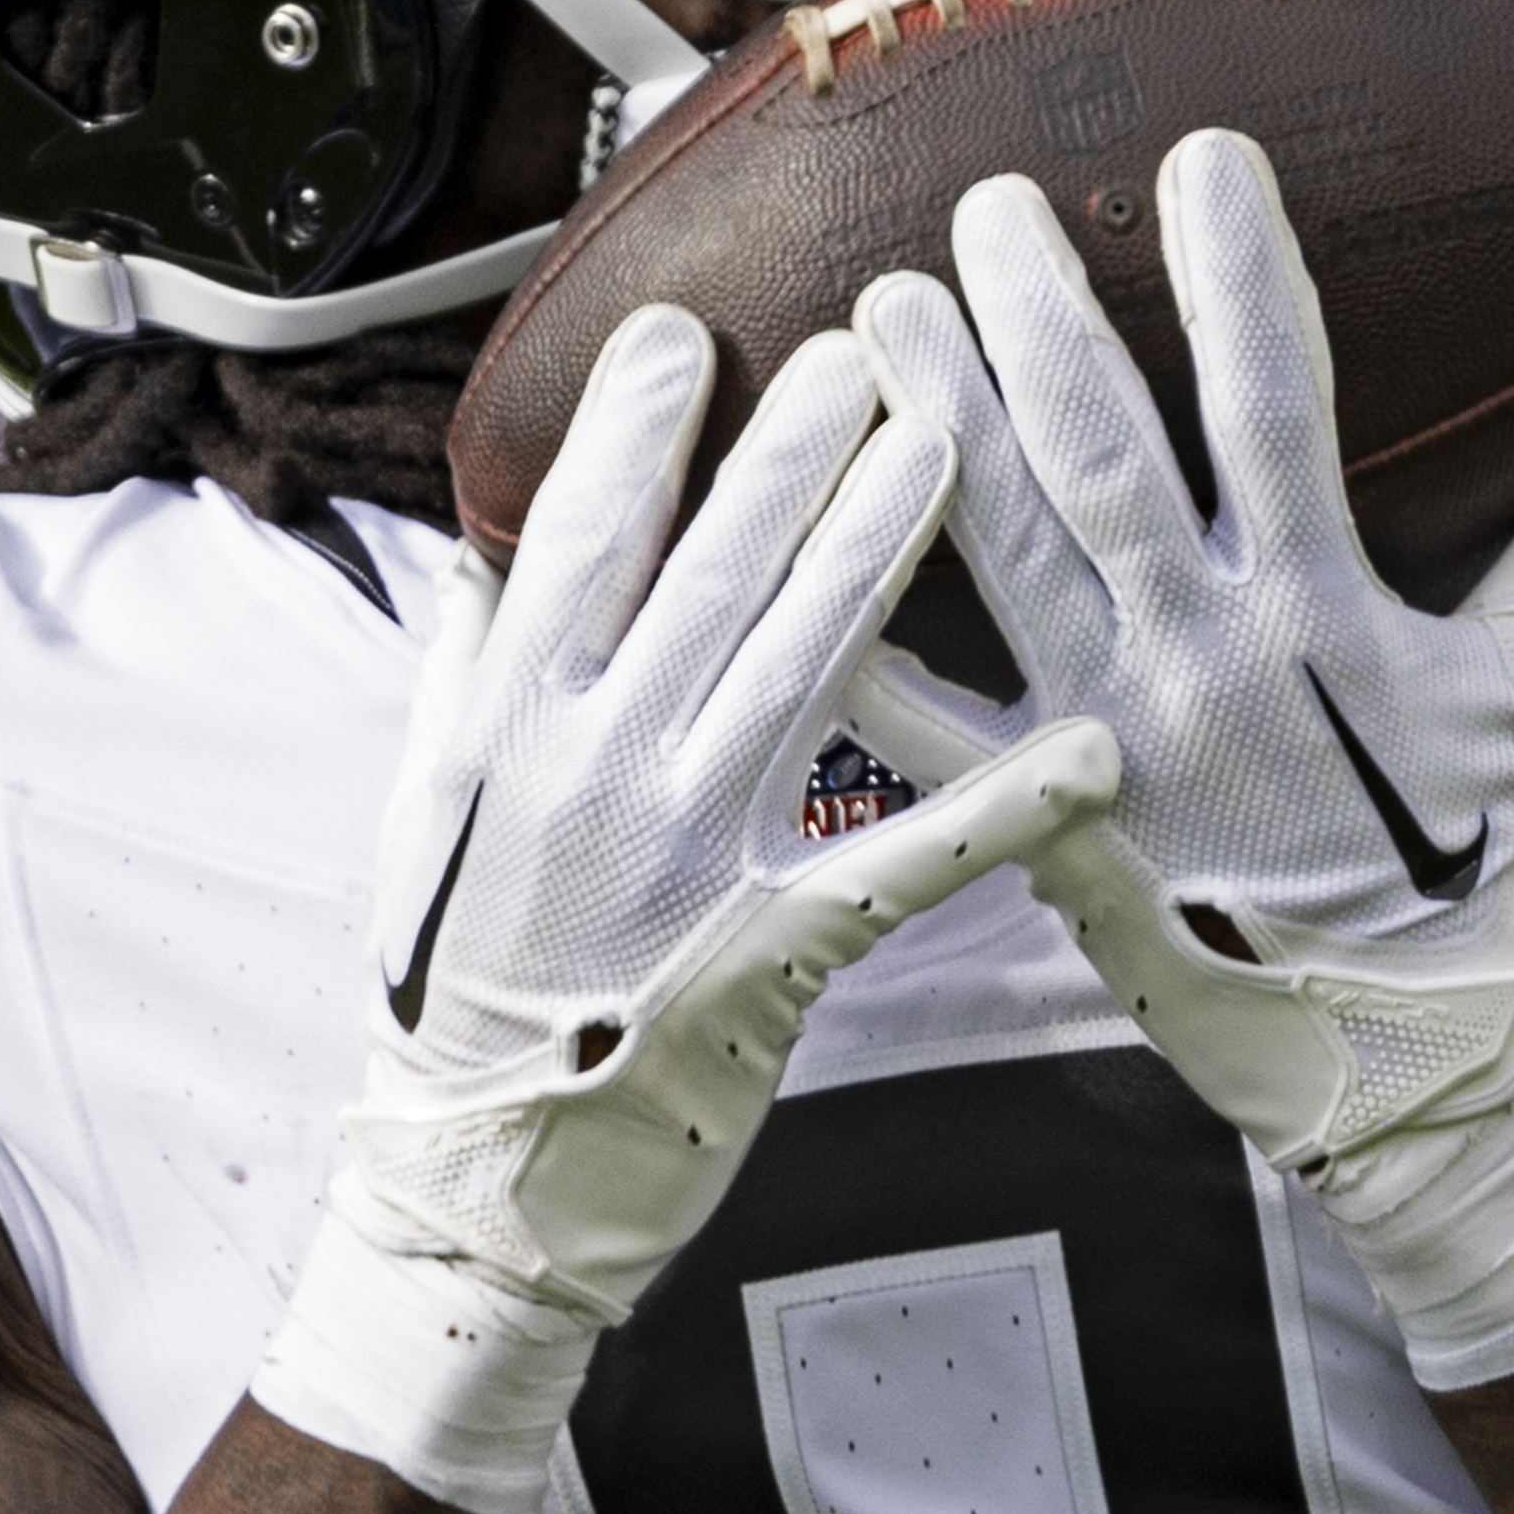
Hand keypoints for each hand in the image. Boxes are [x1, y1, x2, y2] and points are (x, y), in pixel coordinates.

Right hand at [248, 306, 1117, 1513]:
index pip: (572, 545)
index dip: (636, 435)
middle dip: (793, 450)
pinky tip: (1091, 755)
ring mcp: (683, 857)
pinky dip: (1007, 810)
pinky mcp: (772, 951)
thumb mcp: (423, 829)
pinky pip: (905, 862)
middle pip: (706, 577)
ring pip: (801, 670)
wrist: (477, 1183)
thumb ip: (455, 691)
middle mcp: (591, 771)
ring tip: (954, 439)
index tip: (691, 331)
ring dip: (883, 550)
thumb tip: (466, 571)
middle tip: (873, 339)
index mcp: (505, 730)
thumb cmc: (457, 1001)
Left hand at [867, 132, 1513, 1388]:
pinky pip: (932, 731)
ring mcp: (1115, 737)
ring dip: (935, 425)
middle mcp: (1208, 657)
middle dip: (1044, 314)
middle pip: (1106, 452)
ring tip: (882, 304)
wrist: (1400, 1053)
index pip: (1282, 403)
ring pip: (1002, 555)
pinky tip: (795, 558)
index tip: (1209, 155)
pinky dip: (860, 655)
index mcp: (1327, 609)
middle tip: (990, 197)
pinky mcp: (1050, 820)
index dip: (1242, 275)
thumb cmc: (1467, 864)